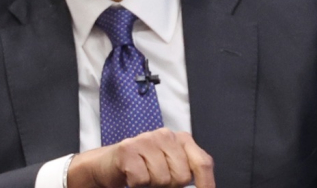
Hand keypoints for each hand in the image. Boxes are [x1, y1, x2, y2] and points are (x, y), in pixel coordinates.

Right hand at [67, 128, 214, 187]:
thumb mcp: (170, 166)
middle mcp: (165, 135)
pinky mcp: (127, 149)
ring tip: (144, 176)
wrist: (110, 164)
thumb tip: (204, 187)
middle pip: (182, 176)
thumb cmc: (143, 167)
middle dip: (170, 185)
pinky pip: (142, 179)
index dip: (206, 184)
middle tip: (157, 179)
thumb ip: (187, 171)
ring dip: (152, 185)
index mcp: (181, 139)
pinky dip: (137, 184)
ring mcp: (146, 140)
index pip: (202, 162)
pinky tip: (132, 175)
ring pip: (162, 179)